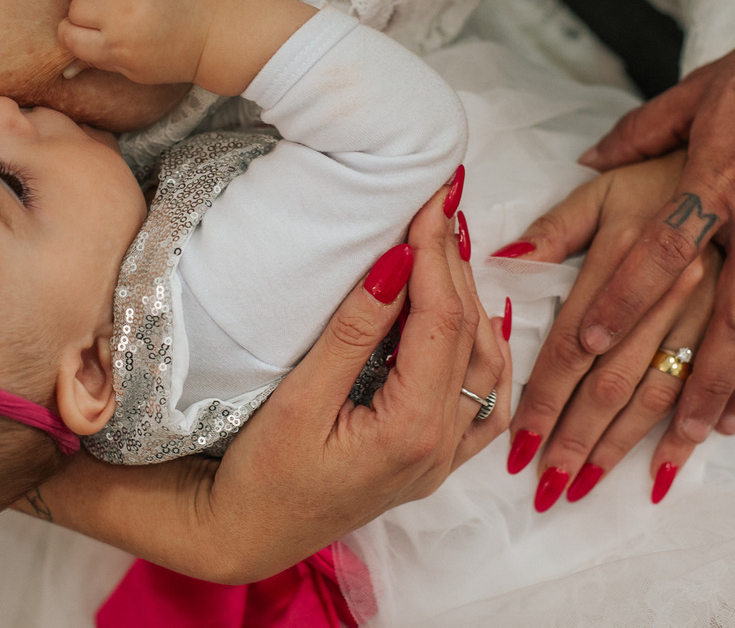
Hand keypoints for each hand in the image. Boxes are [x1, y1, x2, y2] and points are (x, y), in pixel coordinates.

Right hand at [27, 180, 509, 582]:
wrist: (247, 535)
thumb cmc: (260, 475)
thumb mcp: (297, 398)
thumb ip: (353, 332)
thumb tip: (395, 264)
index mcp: (411, 430)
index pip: (440, 321)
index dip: (435, 254)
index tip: (429, 200)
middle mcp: (441, 445)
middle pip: (468, 334)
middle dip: (453, 263)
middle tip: (440, 204)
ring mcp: (442, 457)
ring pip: (484, 364)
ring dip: (472, 300)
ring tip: (448, 245)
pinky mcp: (432, 459)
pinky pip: (484, 402)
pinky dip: (487, 353)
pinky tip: (478, 321)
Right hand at [57, 0, 210, 85]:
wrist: (210, 29)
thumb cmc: (170, 56)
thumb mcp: (134, 70)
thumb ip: (97, 62)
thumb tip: (64, 67)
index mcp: (118, 46)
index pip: (69, 35)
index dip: (71, 35)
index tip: (82, 35)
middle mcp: (122, 14)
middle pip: (75, 7)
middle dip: (81, 15)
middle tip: (99, 19)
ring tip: (107, 1)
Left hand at [578, 32, 734, 443]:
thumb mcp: (687, 100)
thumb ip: (631, 139)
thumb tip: (587, 160)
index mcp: (701, 186)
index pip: (650, 258)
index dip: (616, 304)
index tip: (581, 349)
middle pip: (691, 323)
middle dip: (645, 388)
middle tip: (602, 435)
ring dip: (706, 397)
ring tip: (673, 446)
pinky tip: (733, 414)